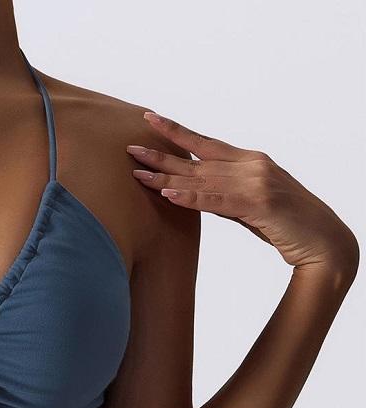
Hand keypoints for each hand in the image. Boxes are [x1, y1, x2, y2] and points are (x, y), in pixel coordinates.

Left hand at [127, 111, 358, 278]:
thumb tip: (192, 192)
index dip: (177, 132)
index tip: (150, 120)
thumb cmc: (287, 226)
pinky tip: (168, 195)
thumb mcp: (250, 206)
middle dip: (161, 155)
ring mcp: (257, 183)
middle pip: (197, 160)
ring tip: (137, 173)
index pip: (206, 143)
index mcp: (252, 161)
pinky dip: (191, 198)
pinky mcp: (260, 205)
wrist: (325, 242)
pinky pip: (217, 201)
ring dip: (167, 177)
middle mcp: (253, 166)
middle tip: (129, 148)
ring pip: (202, 179)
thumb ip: (223, 195)